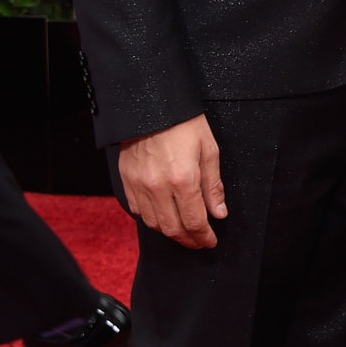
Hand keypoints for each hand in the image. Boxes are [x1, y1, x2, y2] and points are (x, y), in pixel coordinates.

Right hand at [119, 114, 226, 247]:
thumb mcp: (209, 150)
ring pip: (154, 224)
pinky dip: (151, 220)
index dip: (204, 237)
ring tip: (183, 233)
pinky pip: (137, 211)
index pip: (194, 221)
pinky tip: (163, 217)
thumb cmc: (184, 124)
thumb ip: (213, 186)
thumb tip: (219, 213)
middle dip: (188, 240)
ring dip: (170, 233)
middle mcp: (158, 187)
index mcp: (183, 180)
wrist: (152, 104)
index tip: (210, 241)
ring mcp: (139, 185)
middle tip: (199, 242)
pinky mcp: (126, 180)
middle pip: (173, 228)